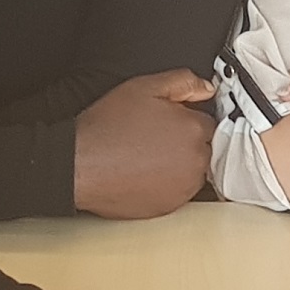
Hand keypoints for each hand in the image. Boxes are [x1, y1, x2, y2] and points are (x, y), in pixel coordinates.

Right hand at [72, 70, 215, 218]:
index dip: (187, 119)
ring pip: (193, 172)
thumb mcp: (144, 87)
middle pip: (204, 148)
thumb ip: (183, 82)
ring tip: (148, 155)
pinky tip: (144, 172)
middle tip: (155, 137)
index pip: (209, 122)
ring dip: (179, 164)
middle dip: (186, 141)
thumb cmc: (107, 128)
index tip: (172, 122)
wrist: (80, 164)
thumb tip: (205, 88)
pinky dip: (167, 184)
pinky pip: (177, 193)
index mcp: (193, 129)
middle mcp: (195, 160)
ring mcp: (183, 187)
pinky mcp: (169, 207)